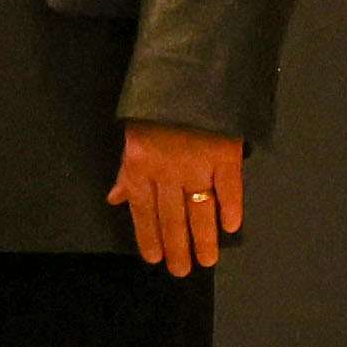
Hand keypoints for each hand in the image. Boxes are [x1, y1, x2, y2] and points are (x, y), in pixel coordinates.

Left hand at [115, 120, 247, 275]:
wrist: (188, 75)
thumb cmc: (156, 108)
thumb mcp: (132, 137)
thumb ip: (128, 173)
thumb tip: (115, 200)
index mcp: (140, 165)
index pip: (143, 211)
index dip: (148, 236)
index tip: (156, 259)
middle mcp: (168, 170)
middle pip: (172, 217)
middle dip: (177, 246)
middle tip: (183, 271)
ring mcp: (198, 163)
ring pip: (200, 210)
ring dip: (203, 238)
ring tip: (206, 261)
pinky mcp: (226, 154)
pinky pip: (229, 187)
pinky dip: (231, 208)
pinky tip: (231, 228)